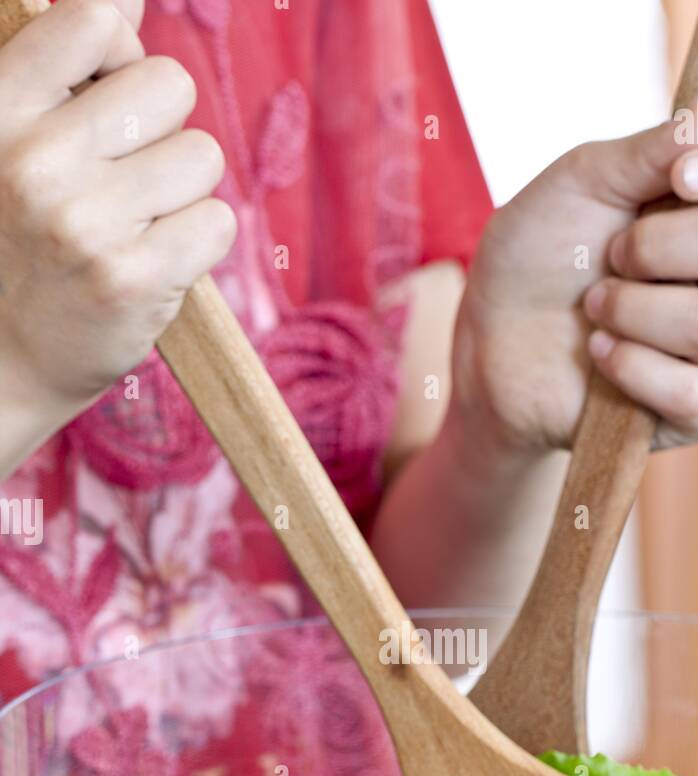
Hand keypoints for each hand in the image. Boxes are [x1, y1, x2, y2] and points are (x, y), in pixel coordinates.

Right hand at [0, 0, 235, 425]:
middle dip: (161, 130)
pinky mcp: (131, 280)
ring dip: (183, 191)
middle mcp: (33, 161)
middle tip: (122, 182)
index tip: (105, 105)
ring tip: (134, 227)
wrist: (5, 362)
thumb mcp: (16, 140)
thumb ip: (66, 65)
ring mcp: (83, 224)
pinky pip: (217, 222)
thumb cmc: (19, 240)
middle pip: (169, 85)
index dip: (120, 57)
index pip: (95, 19)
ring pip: (203, 156)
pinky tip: (153, 264)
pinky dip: (198, 244)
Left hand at [456, 88, 697, 454]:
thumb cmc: (539, 260)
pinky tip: (603, 357)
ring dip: (632, 311)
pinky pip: (696, 392)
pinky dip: (632, 368)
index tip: (680, 175)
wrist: (493, 349)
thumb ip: (651, 149)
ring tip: (596, 311)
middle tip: (611, 258)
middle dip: (657, 246)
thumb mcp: (579, 184)